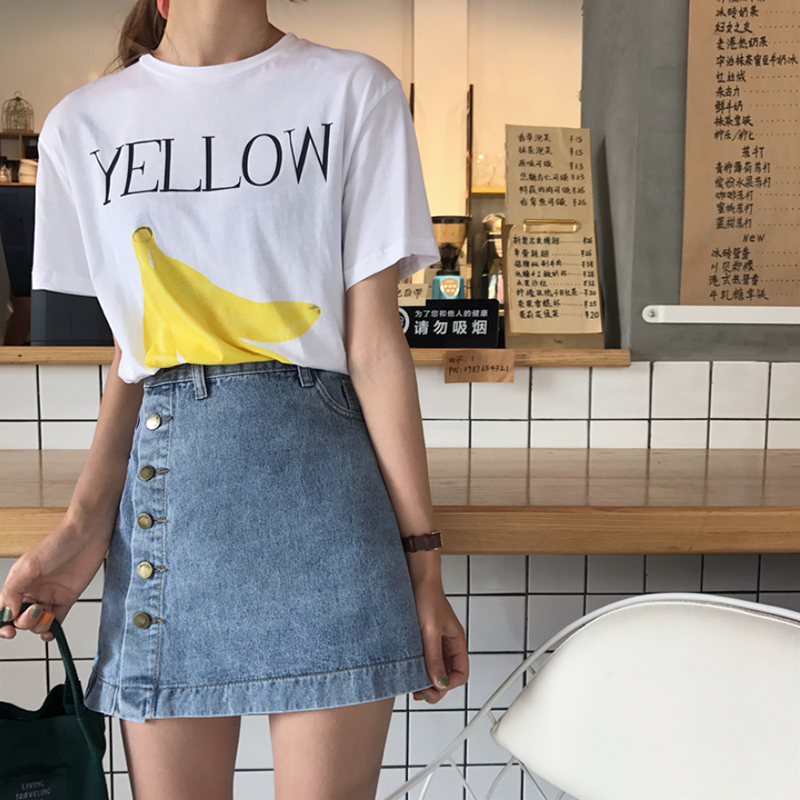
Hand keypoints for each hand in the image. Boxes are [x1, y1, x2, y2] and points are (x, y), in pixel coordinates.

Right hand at [0, 519, 110, 641]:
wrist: (88, 536)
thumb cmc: (59, 543)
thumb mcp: (29, 566)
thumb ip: (13, 591)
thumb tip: (7, 613)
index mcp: (18, 583)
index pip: (3, 609)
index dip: (3, 623)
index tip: (9, 629)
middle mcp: (32, 591)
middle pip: (20, 620)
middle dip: (25, 621)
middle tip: (36, 610)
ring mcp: (49, 596)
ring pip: (37, 623)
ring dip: (39, 625)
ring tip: (47, 612)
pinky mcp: (67, 599)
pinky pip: (56, 621)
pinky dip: (52, 630)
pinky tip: (52, 630)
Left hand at [410, 578, 468, 703]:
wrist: (413, 579)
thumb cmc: (427, 597)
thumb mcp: (430, 630)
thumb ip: (434, 657)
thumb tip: (439, 683)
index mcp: (456, 641)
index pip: (460, 673)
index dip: (449, 683)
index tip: (434, 686)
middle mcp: (446, 644)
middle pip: (447, 675)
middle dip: (435, 686)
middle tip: (420, 692)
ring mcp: (434, 642)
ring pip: (434, 669)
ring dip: (425, 678)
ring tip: (412, 682)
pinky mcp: (421, 639)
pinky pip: (423, 660)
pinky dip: (417, 668)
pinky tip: (408, 669)